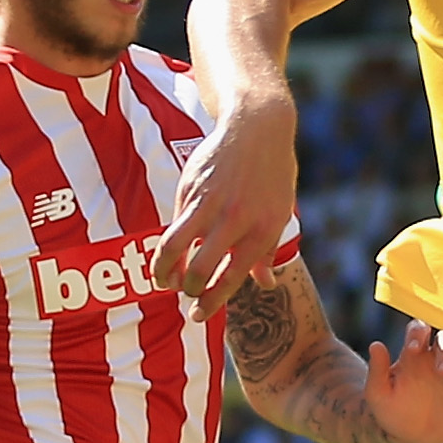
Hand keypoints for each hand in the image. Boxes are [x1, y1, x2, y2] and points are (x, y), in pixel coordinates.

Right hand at [147, 95, 296, 320]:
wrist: (256, 127)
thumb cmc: (272, 174)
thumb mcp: (280, 213)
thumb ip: (267, 252)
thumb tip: (266, 285)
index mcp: (262, 231)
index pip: (230, 278)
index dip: (210, 302)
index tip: (196, 315)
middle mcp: (236, 220)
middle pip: (200, 268)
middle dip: (187, 288)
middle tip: (183, 293)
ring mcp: (210, 203)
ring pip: (175, 246)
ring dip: (164, 269)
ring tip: (163, 279)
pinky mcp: (190, 188)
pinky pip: (174, 222)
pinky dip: (169, 241)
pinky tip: (170, 250)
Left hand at [367, 321, 442, 442]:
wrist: (409, 436)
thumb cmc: (390, 412)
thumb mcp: (377, 394)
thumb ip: (377, 370)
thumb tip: (375, 345)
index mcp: (414, 352)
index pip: (420, 328)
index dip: (419, 332)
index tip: (413, 348)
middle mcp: (436, 355)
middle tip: (441, 371)